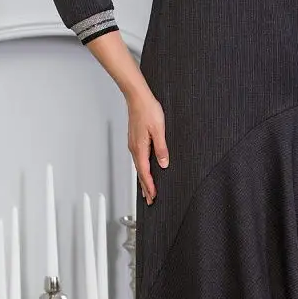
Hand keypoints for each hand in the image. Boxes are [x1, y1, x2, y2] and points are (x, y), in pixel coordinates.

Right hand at [127, 89, 168, 204]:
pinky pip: (138, 159)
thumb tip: (163, 163)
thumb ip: (161, 148)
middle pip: (140, 173)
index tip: (153, 197)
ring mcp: (134, 144)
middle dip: (145, 187)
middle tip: (150, 200)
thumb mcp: (159, 130)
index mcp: (140, 148)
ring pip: (139, 167)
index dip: (150, 186)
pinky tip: (145, 170)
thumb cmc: (148, 110)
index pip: (145, 173)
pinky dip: (142, 169)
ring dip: (143, 179)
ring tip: (147, 189)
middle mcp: (134, 148)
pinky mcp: (135, 140)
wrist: (138, 98)